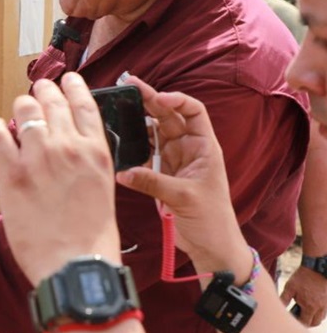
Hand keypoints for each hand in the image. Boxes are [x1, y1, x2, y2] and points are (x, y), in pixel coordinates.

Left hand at [0, 74, 120, 285]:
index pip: (84, 103)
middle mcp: (67, 147)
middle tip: (38, 91)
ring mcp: (38, 158)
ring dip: (21, 106)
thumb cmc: (92, 236)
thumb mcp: (103, 188)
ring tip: (19, 108)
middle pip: (51, 101)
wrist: (75, 266)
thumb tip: (73, 146)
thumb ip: (88, 161)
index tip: (67, 79)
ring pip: (24, 111)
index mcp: (96, 151)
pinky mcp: (11, 174)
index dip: (73, 85)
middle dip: (43, 91)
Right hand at [116, 77, 247, 271]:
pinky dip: (134, 144)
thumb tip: (122, 172)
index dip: (177, 100)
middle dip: (150, 100)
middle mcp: (189, 149)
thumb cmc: (212, 220)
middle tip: (127, 86)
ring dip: (139, 118)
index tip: (157, 98)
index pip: (194, 111)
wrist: (212, 247)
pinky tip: (121, 137)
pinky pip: (146, 153)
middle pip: (169, 116)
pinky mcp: (162, 174)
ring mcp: (174, 160)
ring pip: (155, 131)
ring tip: (120, 105)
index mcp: (204, 147)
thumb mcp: (184, 198)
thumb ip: (152, 182)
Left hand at [281, 267, 326, 326]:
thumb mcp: (290, 287)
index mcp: (309, 307)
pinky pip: (324, 312)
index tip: (290, 319)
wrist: (317, 268)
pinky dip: (317, 312)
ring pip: (320, 318)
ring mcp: (325, 305)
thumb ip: (284, 299)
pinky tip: (310, 304)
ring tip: (303, 310)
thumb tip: (279, 308)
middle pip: (314, 323)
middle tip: (296, 316)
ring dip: (312, 318)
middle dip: (306, 323)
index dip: (297, 323)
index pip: (304, 323)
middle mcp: (320, 309)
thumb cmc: (302, 277)